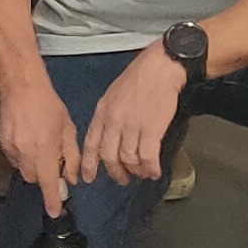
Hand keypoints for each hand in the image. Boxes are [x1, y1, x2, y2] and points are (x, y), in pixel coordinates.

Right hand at [0, 74, 82, 215]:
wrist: (22, 88)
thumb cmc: (49, 107)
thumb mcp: (69, 130)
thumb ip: (72, 157)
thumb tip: (71, 178)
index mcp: (45, 150)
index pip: (48, 182)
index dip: (52, 199)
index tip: (54, 212)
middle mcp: (26, 153)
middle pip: (35, 178)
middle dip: (44, 175)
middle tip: (53, 161)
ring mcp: (12, 149)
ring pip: (24, 170)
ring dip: (34, 166)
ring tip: (40, 147)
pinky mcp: (3, 143)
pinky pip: (14, 159)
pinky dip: (23, 157)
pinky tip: (28, 141)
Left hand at [77, 44, 186, 186]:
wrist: (159, 68)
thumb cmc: (138, 79)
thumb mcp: (113, 95)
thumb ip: (108, 116)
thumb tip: (108, 135)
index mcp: (102, 112)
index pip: (91, 144)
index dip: (89, 164)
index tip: (88, 177)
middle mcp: (114, 121)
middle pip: (108, 156)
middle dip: (115, 172)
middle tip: (122, 179)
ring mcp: (132, 126)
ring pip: (128, 159)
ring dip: (136, 171)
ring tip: (142, 173)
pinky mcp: (151, 129)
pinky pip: (147, 157)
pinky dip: (151, 168)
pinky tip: (154, 171)